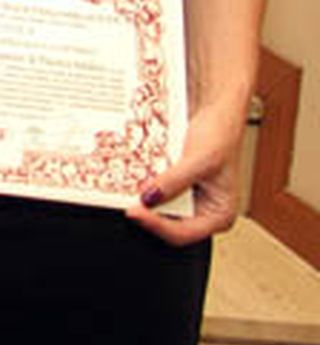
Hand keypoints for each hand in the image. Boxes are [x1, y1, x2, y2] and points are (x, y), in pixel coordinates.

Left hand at [127, 101, 244, 244]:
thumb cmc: (220, 135)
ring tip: (125, 190)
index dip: (156, 225)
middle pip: (167, 223)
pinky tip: (132, 178)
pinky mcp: (174, 184)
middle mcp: (203, 211)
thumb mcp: (199, 160)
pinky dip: (143, 185)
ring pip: (158, 208)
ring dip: (142, 199)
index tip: (134, 211)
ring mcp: (187, 198)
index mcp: (219, 215)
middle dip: (147, 212)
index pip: (182, 233)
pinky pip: (155, 191)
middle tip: (124, 200)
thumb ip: (174, 181)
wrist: (214, 111)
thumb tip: (148, 198)